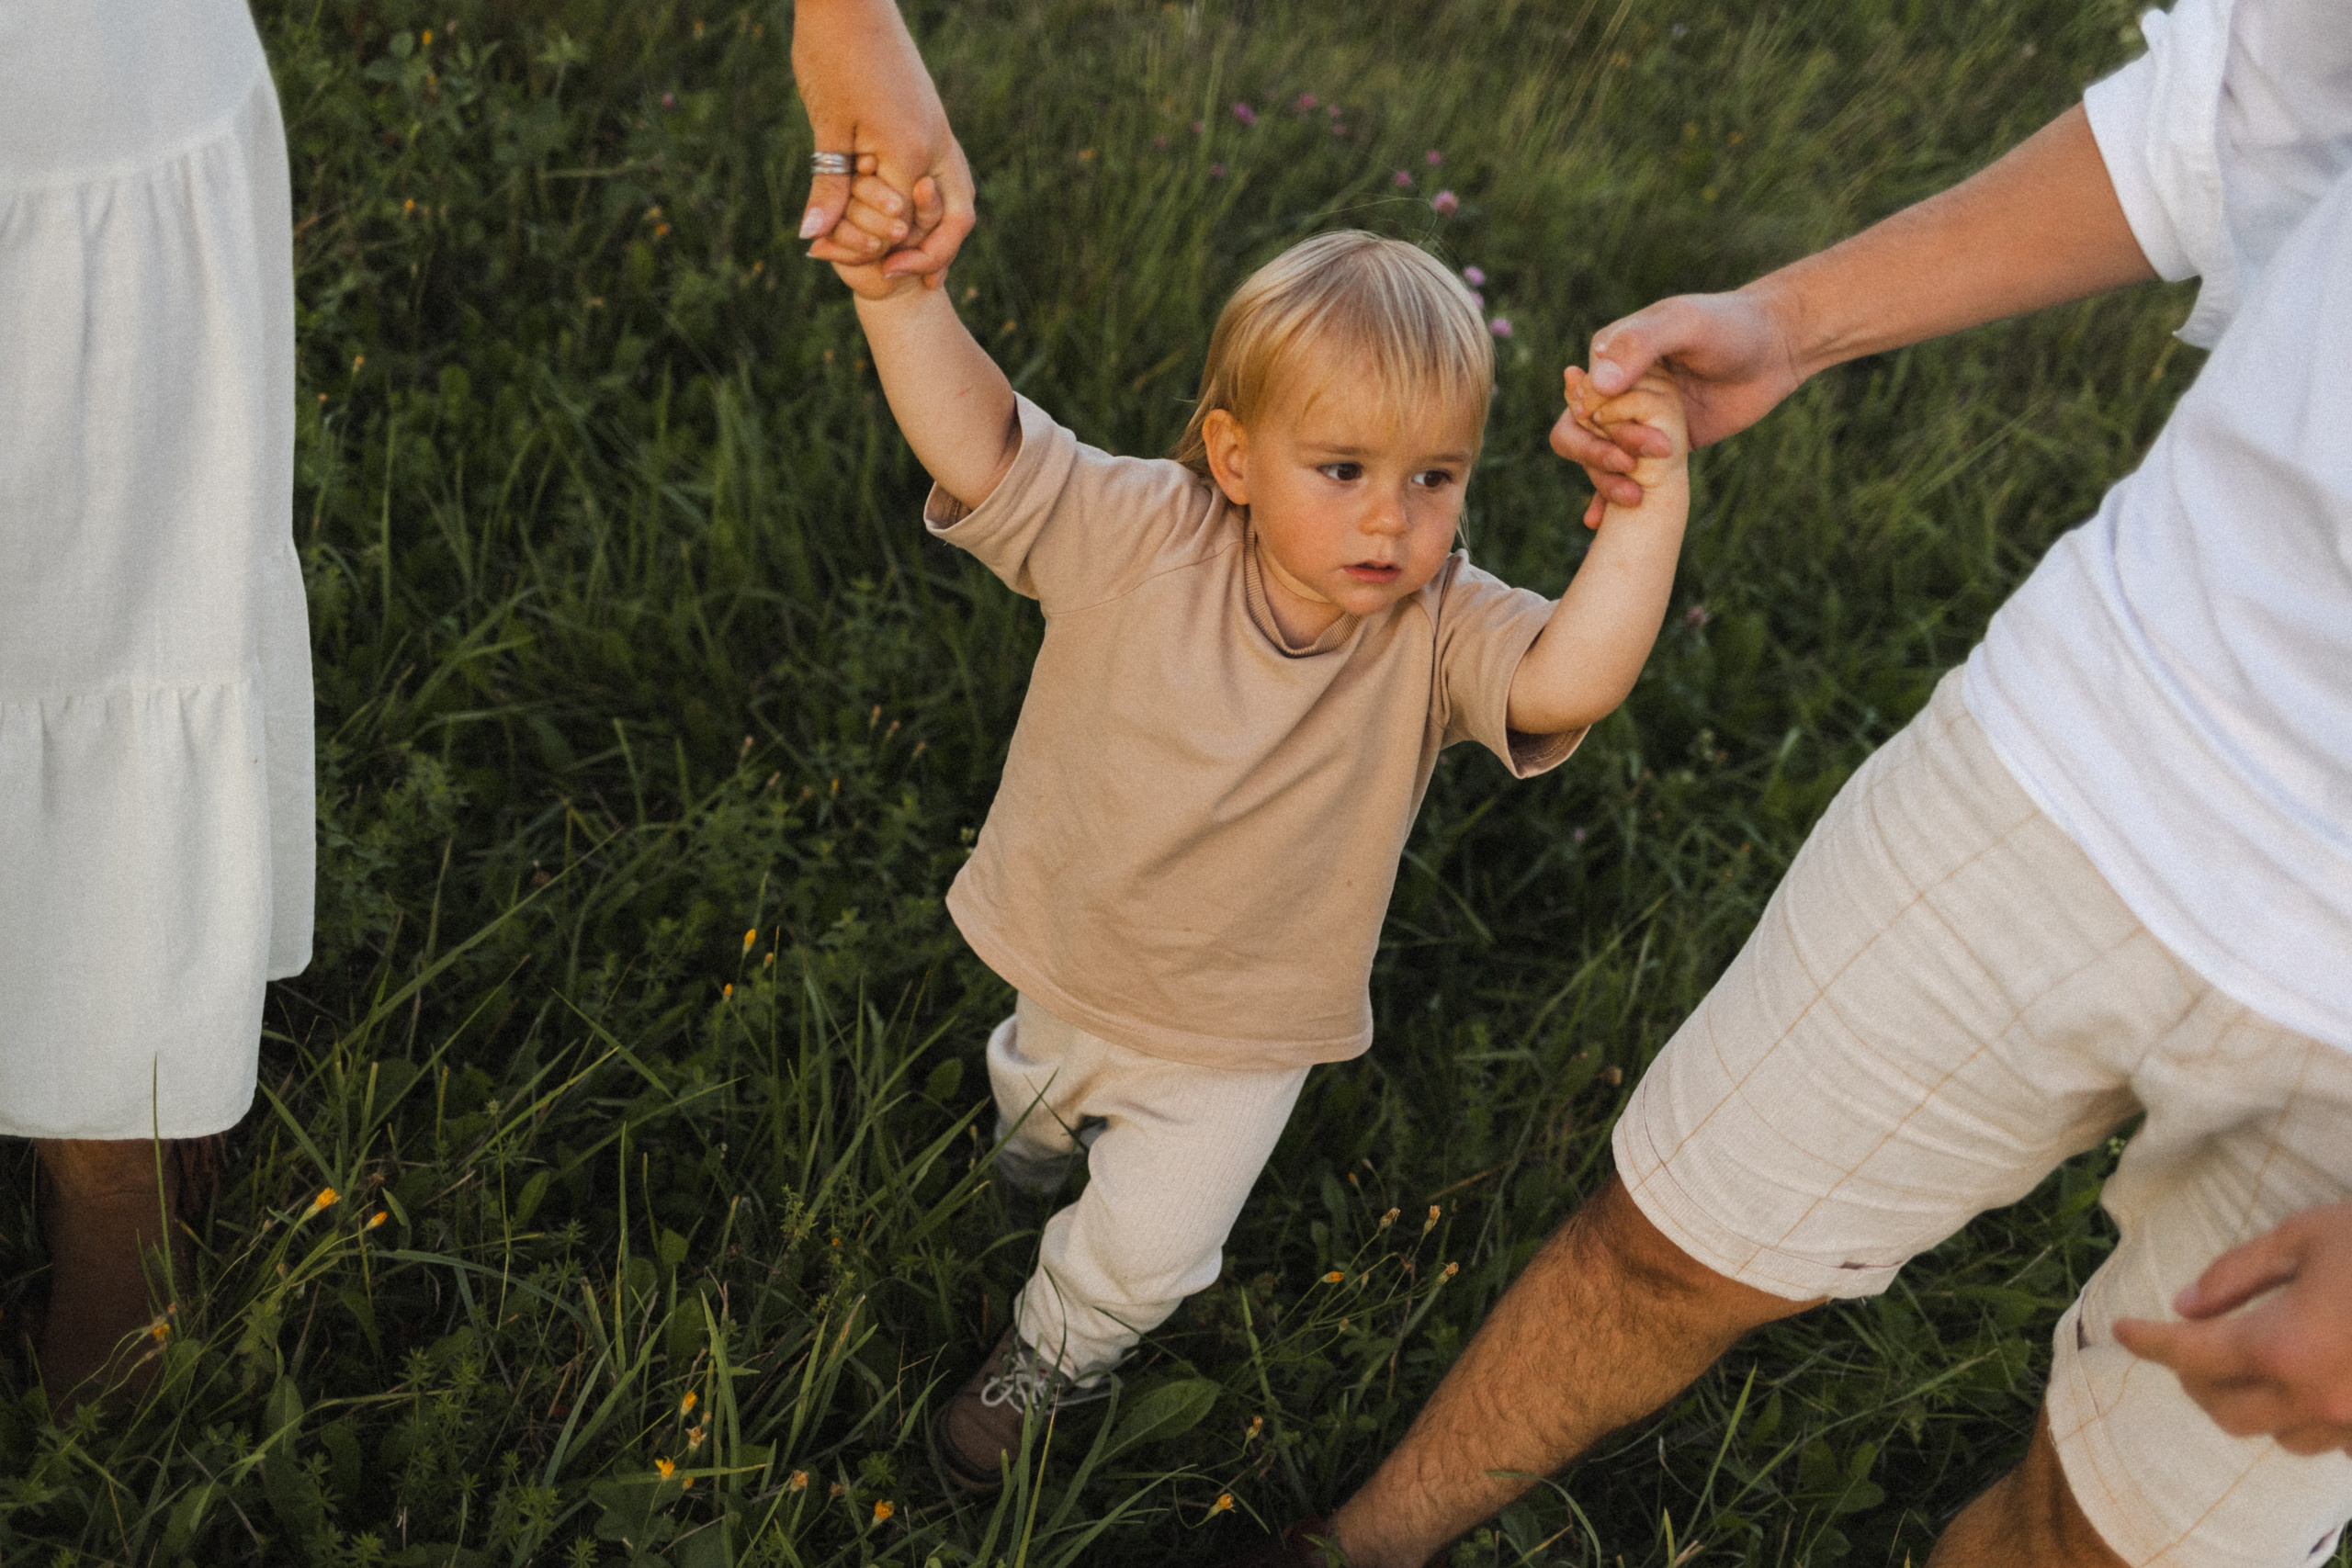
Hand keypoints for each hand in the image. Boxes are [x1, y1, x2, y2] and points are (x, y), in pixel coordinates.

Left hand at [791, 0, 975, 288]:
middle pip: (951, 221)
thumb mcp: (827, 125)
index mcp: (912, 151)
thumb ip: (829, 185)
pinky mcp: (933, 119)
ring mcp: (941, 131)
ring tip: (922, 267)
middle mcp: (937, 145)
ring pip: (958, 199)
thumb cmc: (833, 53)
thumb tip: (813, 237)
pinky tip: (913, 216)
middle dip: (930, 257)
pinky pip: (947, 175)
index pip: (902, 225)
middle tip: (902, 280)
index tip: (836, 265)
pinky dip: (935, 204)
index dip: (873, 251)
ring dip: (940, 234)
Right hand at [1550, 288, 1802, 525]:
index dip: (1595, 424)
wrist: (1776, 349)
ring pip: (1598, 458)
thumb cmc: (1730, 324)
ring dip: (1606, 480)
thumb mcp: (1683, 324)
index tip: (1626, 438)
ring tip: (1634, 497)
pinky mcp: (1658, 445)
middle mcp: (1615, 389)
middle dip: (1598, 455)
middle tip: (1632, 466)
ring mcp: (1635, 419)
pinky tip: (1596, 522)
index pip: (1580, 399)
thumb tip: (1597, 386)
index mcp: (1609, 355)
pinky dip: (1606, 497)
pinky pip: (1625, 473)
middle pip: (1577, 432)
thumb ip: (1639, 347)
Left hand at [2114, 1201, 2351, 1455]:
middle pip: (2224, 1410)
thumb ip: (2238, 1274)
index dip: (2148, 1343)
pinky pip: (2331, 1441)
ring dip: (2252, 1402)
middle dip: (2195, 1379)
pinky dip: (2307, 1416)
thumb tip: (2187, 1306)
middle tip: (2188, 1345)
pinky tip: (2310, 1380)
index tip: (2120, 1331)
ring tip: (2248, 1361)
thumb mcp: (2307, 1237)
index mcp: (2285, 1346)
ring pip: (2277, 1435)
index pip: (2189, 1355)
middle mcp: (2317, 1397)